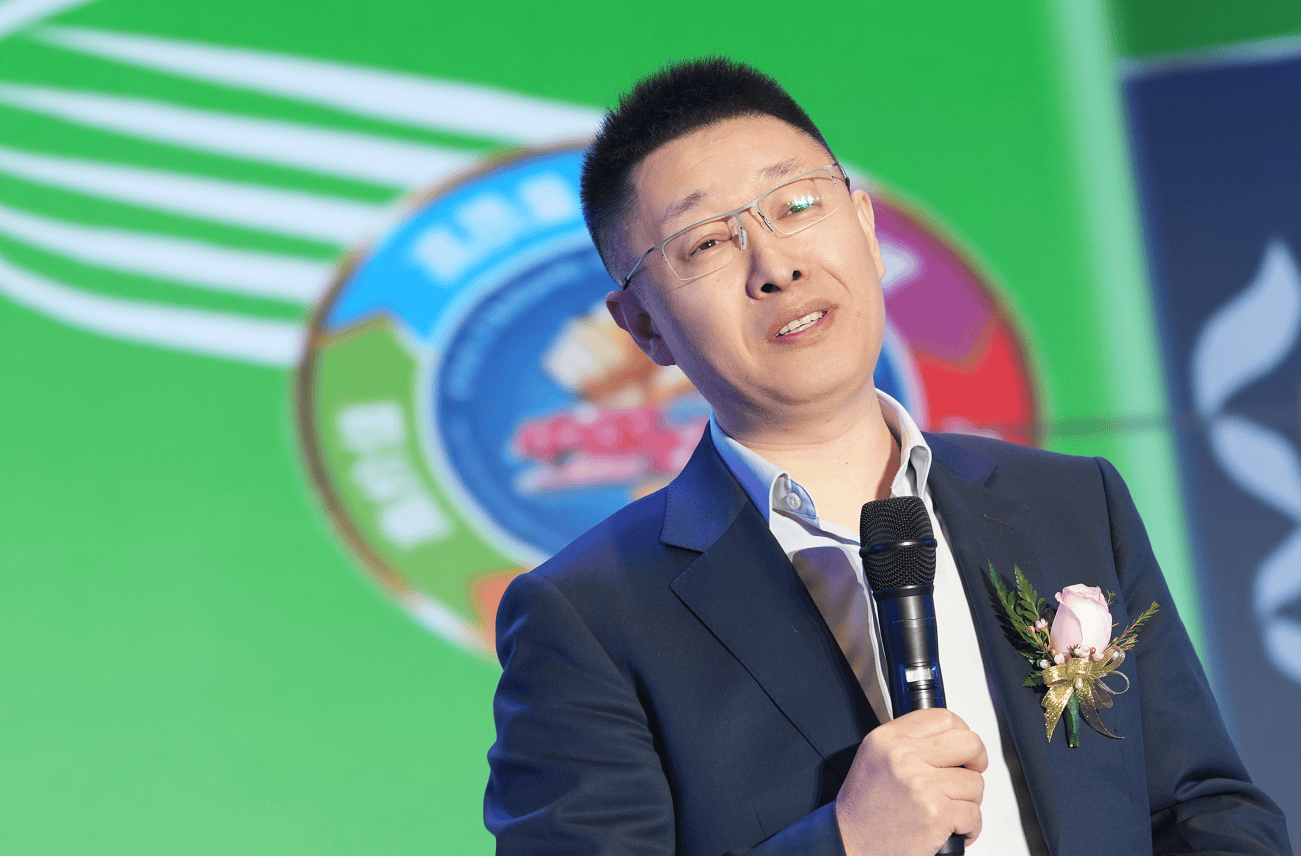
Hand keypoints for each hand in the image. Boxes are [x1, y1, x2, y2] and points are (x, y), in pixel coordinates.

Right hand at [834, 708, 986, 855]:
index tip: (962, 749)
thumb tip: (950, 738)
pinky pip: (974, 815)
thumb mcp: (874, 758)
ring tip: (951, 809)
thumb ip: (907, 742)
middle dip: (977, 761)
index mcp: (888, 739)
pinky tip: (953, 829)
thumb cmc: (863, 807)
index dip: (961, 732)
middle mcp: (904, 757)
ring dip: (970, 801)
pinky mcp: (935, 815)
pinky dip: (970, 827)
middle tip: (968, 775)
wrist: (849, 844)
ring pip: (975, 783)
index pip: (942, 717)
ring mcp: (921, 785)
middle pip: (969, 743)